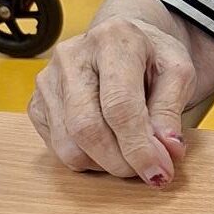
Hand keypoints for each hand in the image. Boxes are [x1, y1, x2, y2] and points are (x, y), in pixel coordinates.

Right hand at [29, 18, 194, 182]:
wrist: (122, 43)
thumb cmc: (152, 59)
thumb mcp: (178, 74)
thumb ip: (171, 111)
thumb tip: (168, 149)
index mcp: (113, 40)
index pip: (119, 105)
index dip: (139, 147)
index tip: (159, 173)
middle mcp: (72, 56)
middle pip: (87, 128)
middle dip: (120, 162)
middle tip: (147, 172)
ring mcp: (48, 80)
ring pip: (68, 145)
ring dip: (104, 165)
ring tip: (129, 157)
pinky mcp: (36, 103)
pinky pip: (56, 148)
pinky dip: (86, 160)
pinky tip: (107, 147)